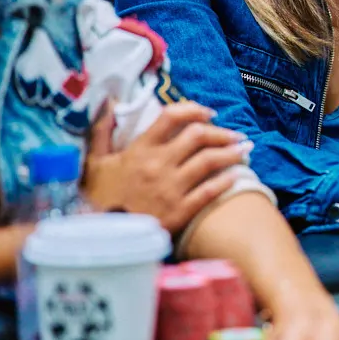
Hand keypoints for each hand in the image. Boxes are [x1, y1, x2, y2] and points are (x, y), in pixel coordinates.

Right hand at [84, 101, 251, 232]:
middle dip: (221, 132)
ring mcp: (170, 188)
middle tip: (234, 135)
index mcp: (138, 150)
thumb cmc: (97, 199)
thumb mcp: (94, 162)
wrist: (100, 238)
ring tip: (245, 149)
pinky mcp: (179, 211)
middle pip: (198, 136)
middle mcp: (157, 165)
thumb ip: (101, 131)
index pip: (171, 117)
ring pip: (209, 160)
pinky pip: (209, 191)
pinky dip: (226, 181)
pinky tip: (236, 176)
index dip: (194, 109)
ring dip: (231, 152)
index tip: (209, 113)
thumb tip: (109, 101)